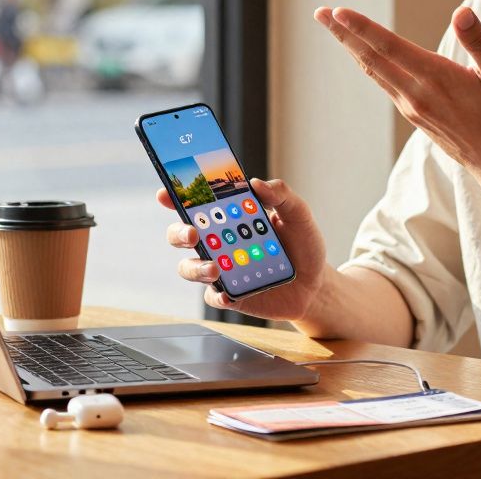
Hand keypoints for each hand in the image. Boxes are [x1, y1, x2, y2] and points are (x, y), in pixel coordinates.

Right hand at [158, 178, 327, 320]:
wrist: (315, 283)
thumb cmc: (301, 244)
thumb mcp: (298, 214)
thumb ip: (281, 195)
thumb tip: (256, 183)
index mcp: (229, 216)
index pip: (195, 203)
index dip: (175, 197)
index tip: (165, 194)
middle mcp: (218, 241)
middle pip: (181, 235)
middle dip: (179, 232)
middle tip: (192, 233)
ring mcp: (221, 269)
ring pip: (189, 267)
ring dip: (197, 267)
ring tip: (215, 268)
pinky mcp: (229, 294)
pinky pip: (213, 296)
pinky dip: (218, 295)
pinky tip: (230, 294)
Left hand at [315, 5, 480, 203]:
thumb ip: (478, 43)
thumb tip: (462, 13)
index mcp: (436, 78)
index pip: (389, 47)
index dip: (361, 28)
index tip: (338, 12)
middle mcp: (415, 93)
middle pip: (370, 58)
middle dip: (343, 33)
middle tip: (320, 13)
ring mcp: (411, 106)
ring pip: (373, 71)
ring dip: (351, 47)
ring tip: (334, 26)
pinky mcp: (413, 114)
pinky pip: (383, 83)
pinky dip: (368, 63)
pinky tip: (361, 53)